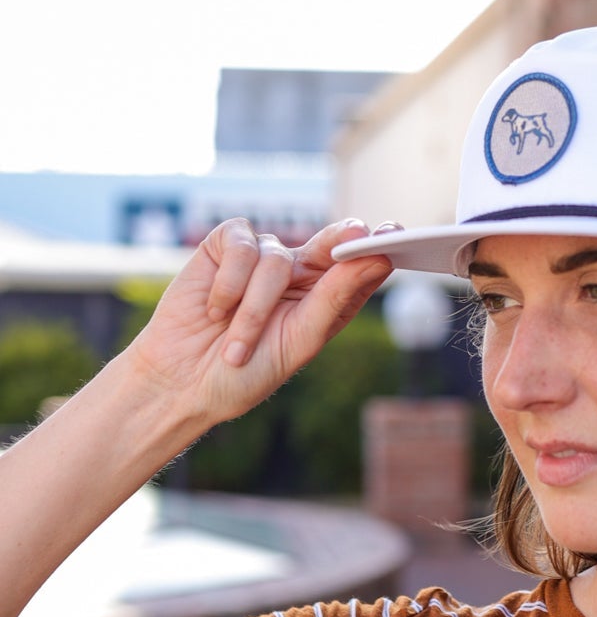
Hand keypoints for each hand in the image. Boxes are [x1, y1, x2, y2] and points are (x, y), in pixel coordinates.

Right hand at [125, 217, 395, 430]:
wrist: (181, 382)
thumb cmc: (244, 372)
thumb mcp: (298, 341)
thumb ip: (335, 298)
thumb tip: (376, 259)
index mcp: (325, 298)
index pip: (359, 266)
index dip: (378, 248)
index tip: (396, 236)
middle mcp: (299, 273)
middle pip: (331, 242)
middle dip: (343, 238)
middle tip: (357, 234)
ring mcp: (261, 257)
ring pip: (276, 257)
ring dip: (254, 307)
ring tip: (234, 343)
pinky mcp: (224, 247)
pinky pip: (240, 246)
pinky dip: (228, 283)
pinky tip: (215, 310)